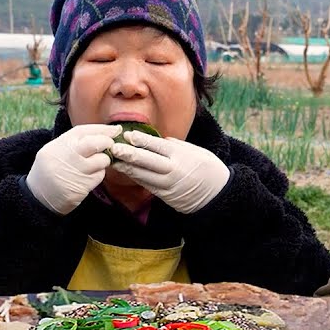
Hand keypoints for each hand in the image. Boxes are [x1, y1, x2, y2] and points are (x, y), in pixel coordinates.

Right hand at [26, 123, 120, 214]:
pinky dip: (99, 174)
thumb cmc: (49, 172)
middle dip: (107, 142)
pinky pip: (99, 176)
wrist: (37, 198)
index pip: (82, 131)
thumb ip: (73, 143)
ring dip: (104, 160)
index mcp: (58, 145)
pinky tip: (91, 176)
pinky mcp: (81, 187)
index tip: (114, 129)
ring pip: (100, 161)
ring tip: (98, 163)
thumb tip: (101, 134)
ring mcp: (74, 172)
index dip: (101, 129)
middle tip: (111, 144)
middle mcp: (66, 156)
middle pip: (94, 143)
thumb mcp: (53, 151)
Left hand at [110, 131, 229, 212]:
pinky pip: (146, 184)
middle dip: (128, 155)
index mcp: (181, 156)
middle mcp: (172, 170)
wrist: (217, 194)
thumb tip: (158, 139)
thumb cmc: (207, 168)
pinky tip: (125, 170)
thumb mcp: (195, 151)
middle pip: (146, 162)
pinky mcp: (164, 195)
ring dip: (126, 167)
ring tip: (113, 159)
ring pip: (143, 175)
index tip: (128, 134)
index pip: (157, 146)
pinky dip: (135, 177)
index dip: (141, 141)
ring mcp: (167, 185)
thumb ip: (175, 145)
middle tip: (113, 148)